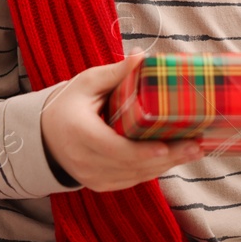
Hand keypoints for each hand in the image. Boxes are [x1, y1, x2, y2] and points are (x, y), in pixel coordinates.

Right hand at [39, 57, 205, 192]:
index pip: (113, 148)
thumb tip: (142, 56)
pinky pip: (131, 180)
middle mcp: (84, 161)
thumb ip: (115, 73)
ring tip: (193, 151)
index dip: (141, 151)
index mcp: (79, 133)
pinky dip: (153, 170)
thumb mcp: (87, 83)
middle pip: (131, 165)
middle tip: (195, 146)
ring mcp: (92, 178)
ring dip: (166, 166)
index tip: (166, 146)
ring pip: (135, 176)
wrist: (45, 136)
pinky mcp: (100, 185)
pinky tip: (173, 159)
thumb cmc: (68, 104)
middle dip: (167, 158)